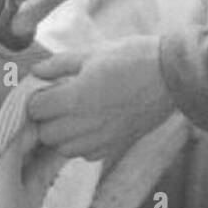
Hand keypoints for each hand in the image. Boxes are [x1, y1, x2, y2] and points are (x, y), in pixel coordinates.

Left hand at [27, 35, 175, 162]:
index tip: (44, 90)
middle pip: (46, 134)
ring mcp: (101, 139)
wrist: (172, 75)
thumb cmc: (133, 58)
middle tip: (56, 101)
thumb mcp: (92, 52)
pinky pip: (85, 155)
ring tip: (72, 114)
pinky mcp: (115, 146)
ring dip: (61, 134)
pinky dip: (81, 144)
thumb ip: (59, 65)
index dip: (36, 99)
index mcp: (76, 97)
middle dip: (45, 119)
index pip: (35, 110)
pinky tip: (90, 125)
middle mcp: (85, 124)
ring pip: (63, 149)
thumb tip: (36, 72)